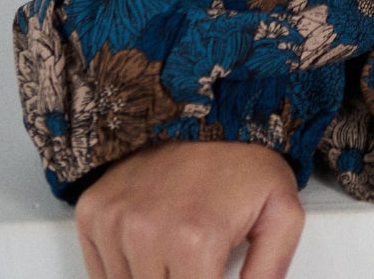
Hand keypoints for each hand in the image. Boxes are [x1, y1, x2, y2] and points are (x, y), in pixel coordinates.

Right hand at [77, 138, 303, 278]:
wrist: (206, 110)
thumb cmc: (243, 162)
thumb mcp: (281, 212)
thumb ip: (269, 270)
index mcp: (195, 241)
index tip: (210, 269)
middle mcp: (146, 233)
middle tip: (196, 259)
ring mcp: (114, 222)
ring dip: (151, 278)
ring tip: (176, 247)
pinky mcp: (93, 212)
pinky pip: (101, 273)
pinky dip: (124, 269)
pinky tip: (151, 243)